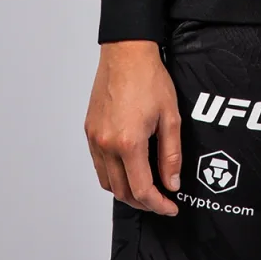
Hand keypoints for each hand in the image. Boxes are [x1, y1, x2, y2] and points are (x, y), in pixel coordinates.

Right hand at [84, 40, 181, 214]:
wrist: (127, 53)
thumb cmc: (149, 78)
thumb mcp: (170, 116)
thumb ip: (171, 154)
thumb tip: (171, 182)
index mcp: (128, 143)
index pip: (142, 189)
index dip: (158, 204)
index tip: (170, 206)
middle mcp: (107, 144)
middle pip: (122, 191)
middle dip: (143, 201)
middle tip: (161, 199)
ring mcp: (95, 138)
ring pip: (107, 182)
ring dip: (126, 190)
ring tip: (145, 186)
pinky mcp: (89, 130)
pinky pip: (98, 164)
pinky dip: (112, 174)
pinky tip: (127, 167)